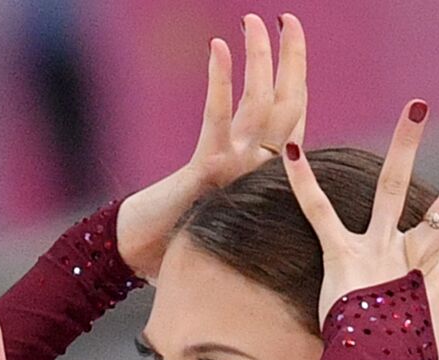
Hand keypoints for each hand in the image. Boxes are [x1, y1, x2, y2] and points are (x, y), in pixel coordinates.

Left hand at [117, 13, 308, 277]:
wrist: (140, 257)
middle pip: (289, 107)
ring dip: (260, 60)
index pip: (294, 121)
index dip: (298, 80)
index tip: (294, 44)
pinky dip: (219, 81)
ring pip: (261, 107)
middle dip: (293, 61)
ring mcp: (237, 172)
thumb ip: (230, 177)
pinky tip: (218, 45)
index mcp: (265, 176)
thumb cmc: (171, 232)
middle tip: (291, 20)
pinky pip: (218, 120)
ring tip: (255, 20)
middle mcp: (260, 173)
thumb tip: (239, 159)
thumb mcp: (210, 197)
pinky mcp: (207, 171)